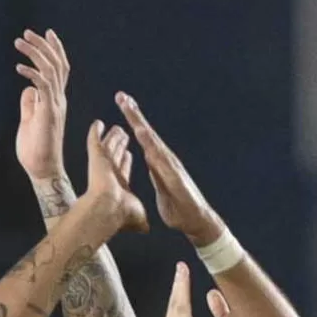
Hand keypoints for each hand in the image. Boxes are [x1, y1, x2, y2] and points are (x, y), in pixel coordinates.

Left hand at [13, 29, 69, 184]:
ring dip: (35, 53)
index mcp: (55, 99)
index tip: (46, 34)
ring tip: (19, 42)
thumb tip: (28, 89)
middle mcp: (58, 98)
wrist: (42, 169)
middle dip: (42, 45)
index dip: (54, 50)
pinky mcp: (48, 112)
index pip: (59, 68)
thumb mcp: (29, 120)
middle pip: (56, 63)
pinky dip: (32, 73)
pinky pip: (44, 86)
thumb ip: (30, 104)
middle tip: (26, 33)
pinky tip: (19, 68)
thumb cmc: (35, 149)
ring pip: (51, 69)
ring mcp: (55, 105)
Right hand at [78, 119, 147, 237]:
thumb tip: (146, 230)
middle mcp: (110, 174)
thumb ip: (140, 222)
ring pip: (108, 147)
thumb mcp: (136, 216)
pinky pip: (94, 141)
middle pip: (115, 156)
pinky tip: (97, 124)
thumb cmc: (121, 214)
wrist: (109, 208)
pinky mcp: (96, 157)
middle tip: (122, 134)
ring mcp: (102, 165)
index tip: (127, 153)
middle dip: (119, 146)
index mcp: (118, 186)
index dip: (125, 161)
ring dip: (111, 138)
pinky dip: (95, 132)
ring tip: (115, 127)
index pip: (122, 170)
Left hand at [115, 92, 223, 245]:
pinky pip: (159, 158)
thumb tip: (152, 163)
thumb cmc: (177, 206)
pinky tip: (142, 135)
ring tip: (129, 108)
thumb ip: (157, 173)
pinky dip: (150, 145)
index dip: (133, 122)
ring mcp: (170, 165)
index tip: (122, 105)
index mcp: (158, 162)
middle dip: (134, 114)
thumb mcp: (161, 187)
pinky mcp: (173, 175)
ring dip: (140, 124)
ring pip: (152, 141)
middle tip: (121, 96)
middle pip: (146, 133)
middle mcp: (164, 159)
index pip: (143, 138)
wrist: (194, 220)